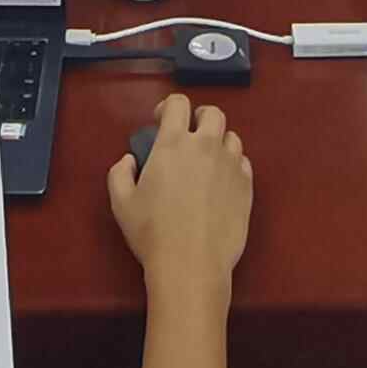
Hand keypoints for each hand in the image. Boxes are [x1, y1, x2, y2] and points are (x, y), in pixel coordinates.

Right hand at [109, 95, 251, 307]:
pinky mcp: (247, 186)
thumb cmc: (152, 232)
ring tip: (207, 162)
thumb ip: (119, 173)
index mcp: (174, 143)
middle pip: (213, 113)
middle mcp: (206, 146)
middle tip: (190, 136)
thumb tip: (130, 160)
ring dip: (218, 142)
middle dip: (200, 118)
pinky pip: (244, 163)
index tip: (161, 121)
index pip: (178, 103)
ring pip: (232, 138)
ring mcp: (231, 165)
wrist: (191, 263)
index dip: (168, 107)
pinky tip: (222, 182)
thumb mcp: (121, 202)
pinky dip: (233, 165)